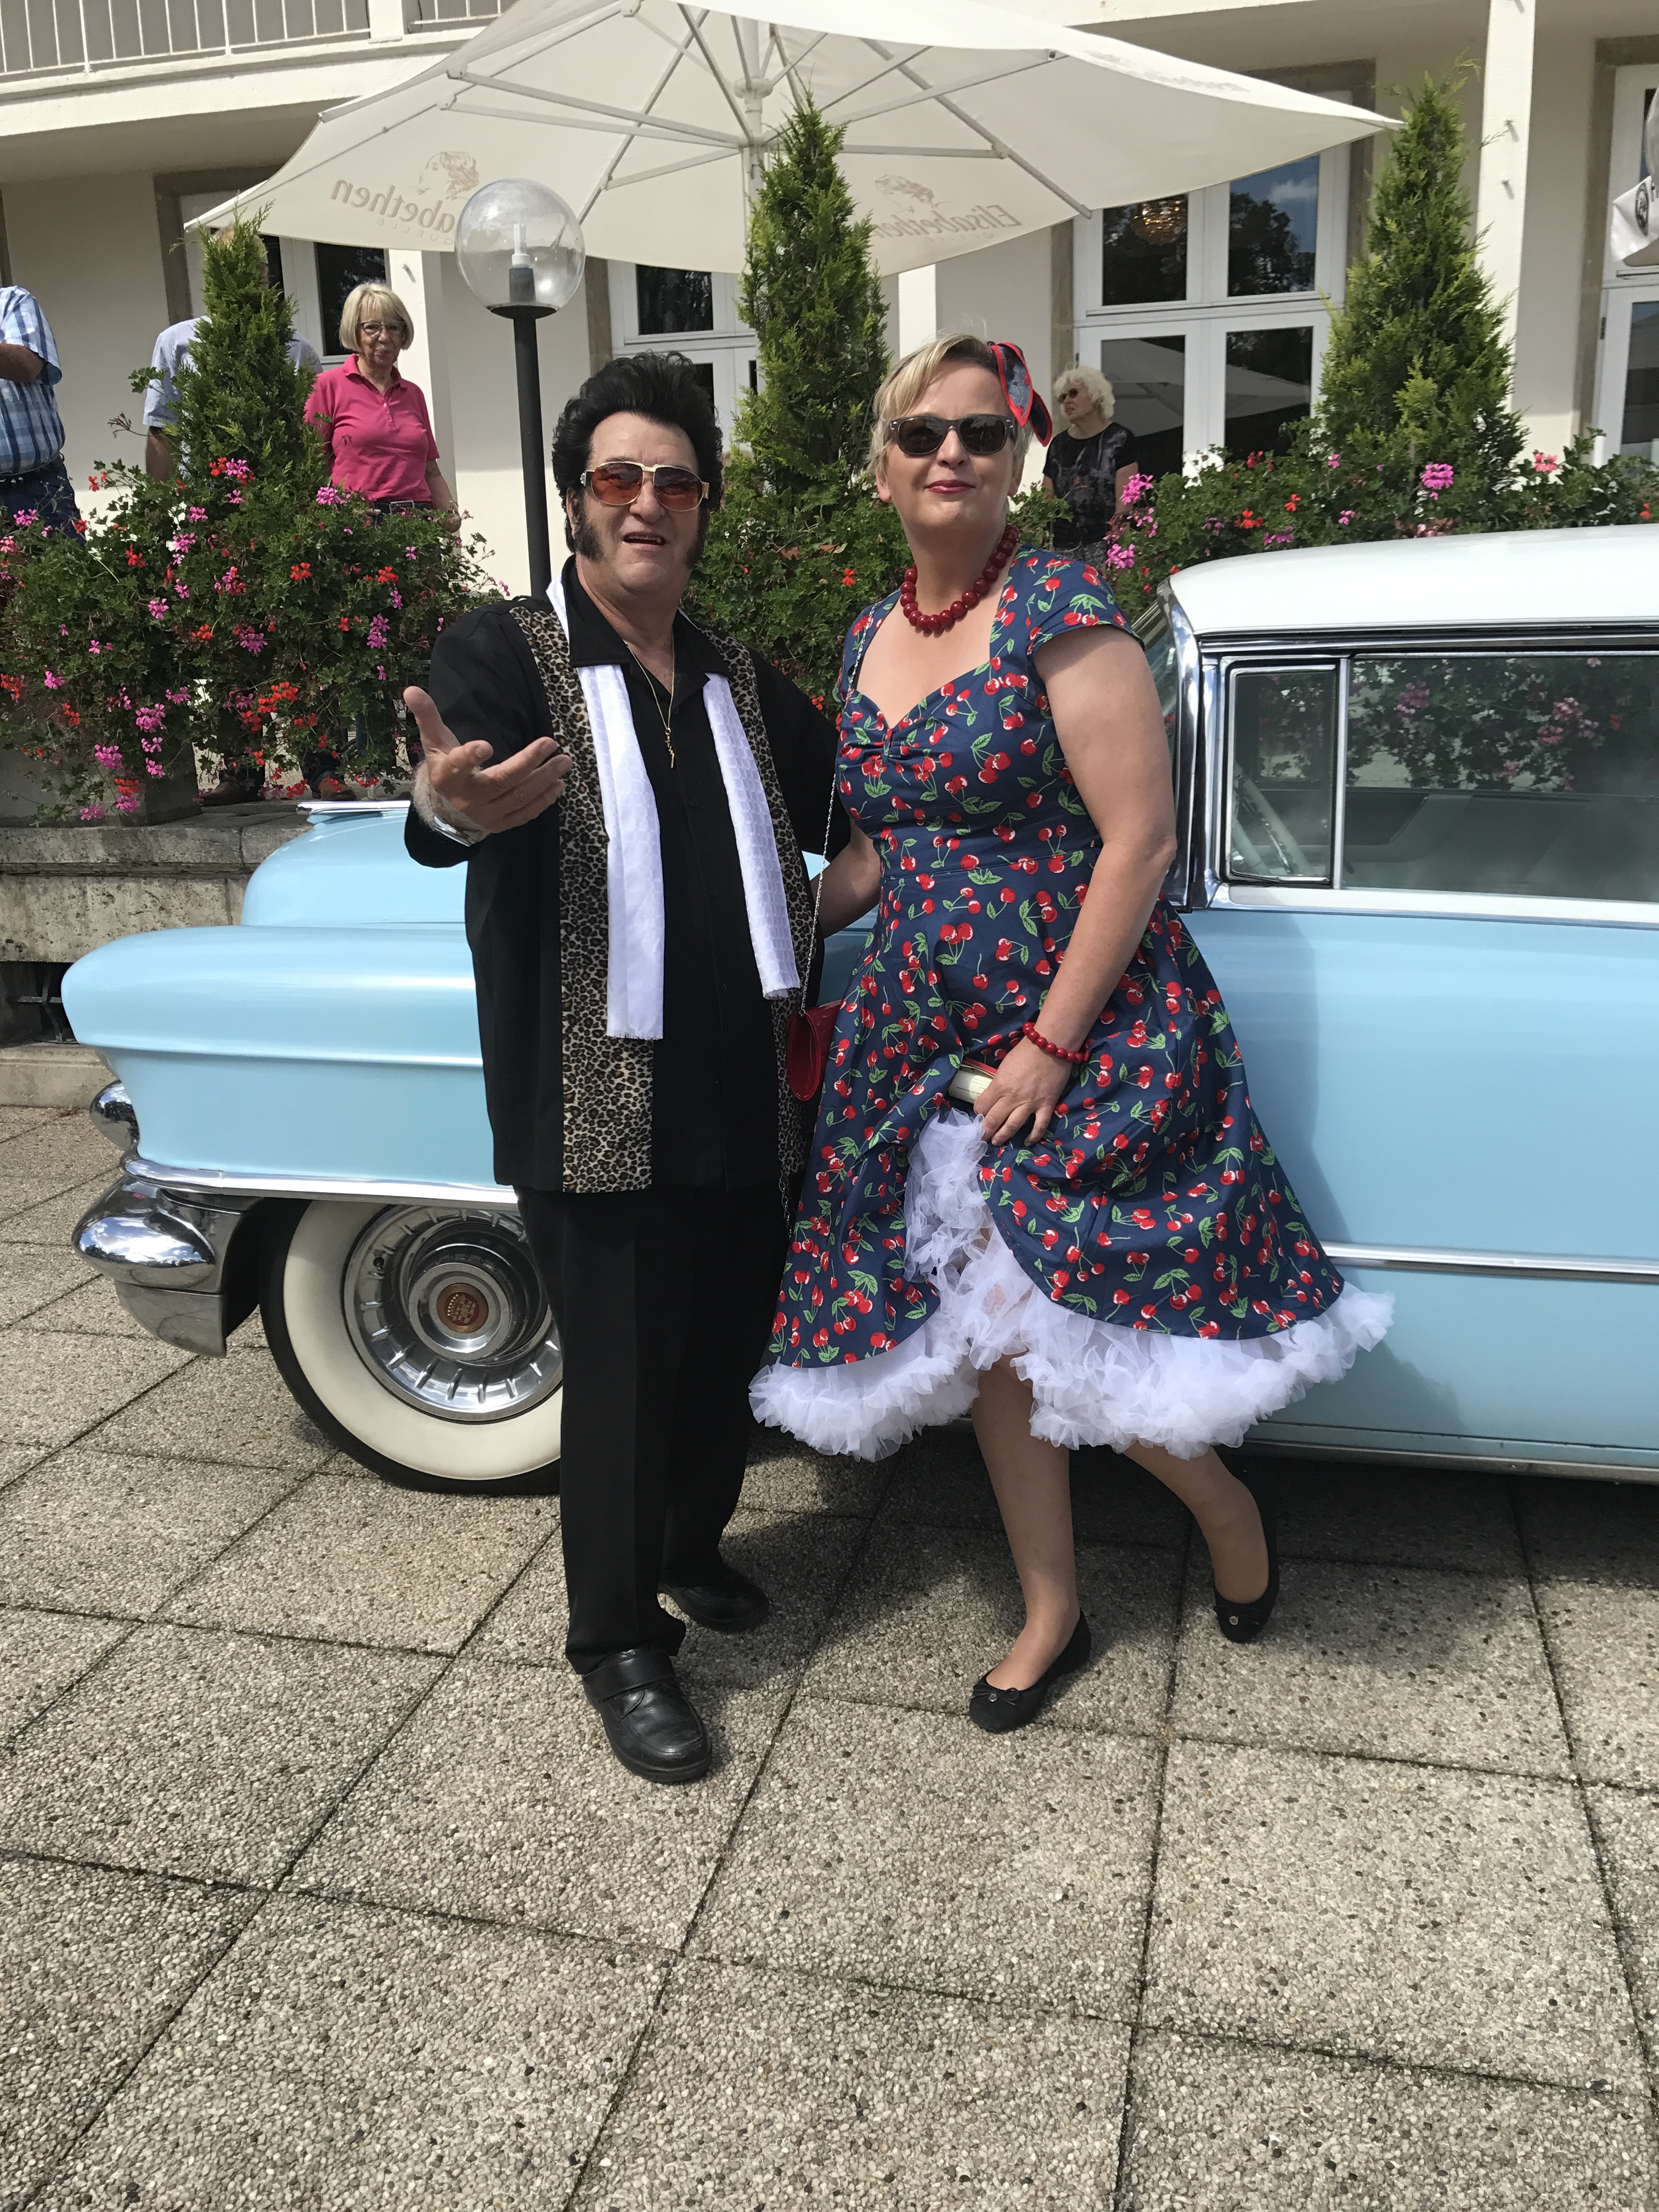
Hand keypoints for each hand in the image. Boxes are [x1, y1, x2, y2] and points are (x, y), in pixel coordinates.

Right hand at [404, 686, 571, 834]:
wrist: (449, 809)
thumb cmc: (446, 767)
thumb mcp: (434, 742)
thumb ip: (427, 716)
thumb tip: (411, 689)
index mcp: (448, 776)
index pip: (457, 766)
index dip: (470, 757)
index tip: (486, 745)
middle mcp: (468, 798)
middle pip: (500, 781)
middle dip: (527, 763)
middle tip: (551, 743)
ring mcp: (487, 814)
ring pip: (518, 798)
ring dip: (543, 780)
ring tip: (563, 762)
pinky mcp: (501, 824)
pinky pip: (525, 814)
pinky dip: (543, 801)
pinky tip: (558, 784)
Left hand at [975, 1037, 1072, 1145]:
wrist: (1051, 1045)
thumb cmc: (1026, 1051)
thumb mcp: (1004, 1066)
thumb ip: (999, 1083)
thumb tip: (995, 1095)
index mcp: (999, 1085)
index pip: (981, 1106)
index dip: (978, 1113)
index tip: (979, 1115)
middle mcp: (1012, 1098)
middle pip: (993, 1121)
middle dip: (985, 1131)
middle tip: (982, 1137)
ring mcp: (1030, 1104)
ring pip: (1012, 1127)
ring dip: (1002, 1137)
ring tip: (996, 1141)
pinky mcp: (1046, 1106)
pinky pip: (1039, 1126)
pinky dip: (1033, 1136)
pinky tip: (1027, 1141)